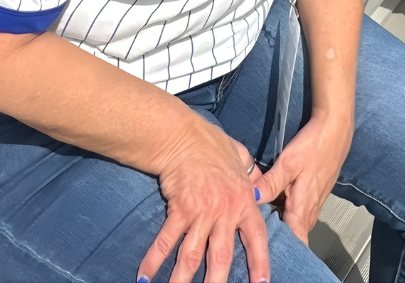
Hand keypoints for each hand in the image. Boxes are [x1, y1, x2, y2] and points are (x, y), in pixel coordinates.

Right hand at [142, 118, 269, 282]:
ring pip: (193, 255)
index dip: (260, 262)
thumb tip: (259, 184)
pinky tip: (145, 277)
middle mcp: (224, 212)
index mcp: (244, 201)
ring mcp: (201, 213)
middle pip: (222, 256)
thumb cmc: (211, 144)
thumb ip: (251, 174)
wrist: (183, 135)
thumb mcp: (241, 157)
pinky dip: (154, 260)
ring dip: (183, 280)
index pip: (256, 238)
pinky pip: (166, 240)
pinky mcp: (179, 210)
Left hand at [263, 111, 352, 241]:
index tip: (265, 259)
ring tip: (258, 227)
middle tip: (252, 242)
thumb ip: (271, 183)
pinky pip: (298, 211)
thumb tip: (251, 199)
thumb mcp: (289, 163)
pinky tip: (273, 205)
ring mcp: (313, 202)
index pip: (296, 243)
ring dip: (281, 226)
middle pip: (293, 235)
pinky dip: (285, 213)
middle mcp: (310, 211)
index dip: (283, 253)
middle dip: (277, 241)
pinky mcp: (313, 194)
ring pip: (295, 223)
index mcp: (302, 209)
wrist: (336, 129)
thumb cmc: (314, 146)